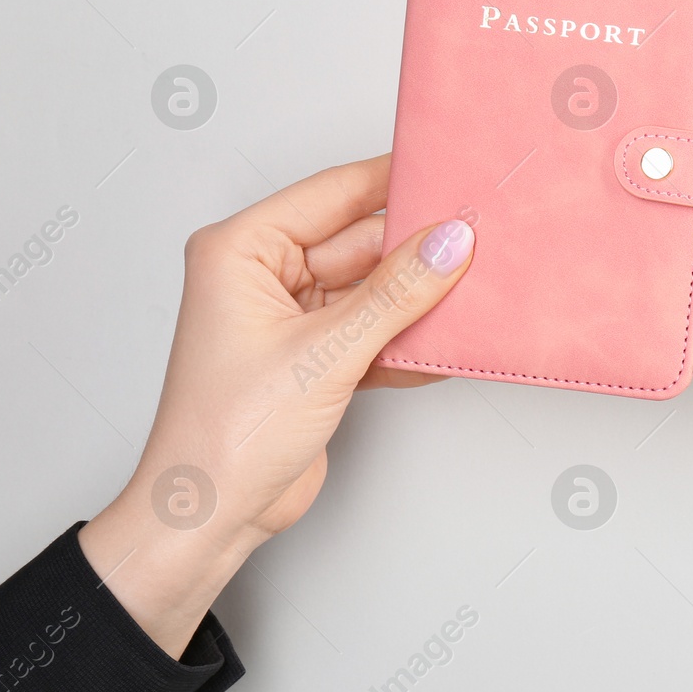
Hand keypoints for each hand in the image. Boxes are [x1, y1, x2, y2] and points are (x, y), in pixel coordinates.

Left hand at [79, 155, 473, 656]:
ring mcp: (293, 317)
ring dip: (419, 298)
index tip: (452, 174)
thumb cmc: (226, 437)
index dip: (394, 182)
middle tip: (480, 240)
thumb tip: (448, 244)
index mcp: (242, 250)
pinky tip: (447, 342)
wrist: (212, 517)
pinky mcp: (318, 356)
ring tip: (475, 291)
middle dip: (418, 248)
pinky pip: (376, 328)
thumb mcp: (325, 353)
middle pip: (361, 241)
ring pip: (375, 287)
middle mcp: (264, 276)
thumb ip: (395, 295)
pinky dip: (409, 338)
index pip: (333, 194)